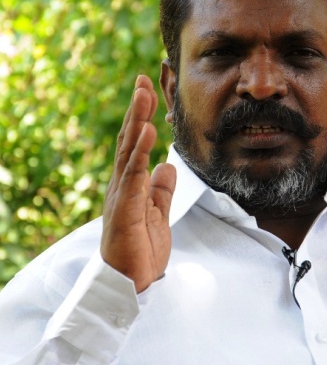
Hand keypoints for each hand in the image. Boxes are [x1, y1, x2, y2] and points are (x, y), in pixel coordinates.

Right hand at [101, 75, 175, 292]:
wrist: (132, 283)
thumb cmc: (141, 250)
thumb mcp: (158, 213)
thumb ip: (161, 190)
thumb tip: (167, 165)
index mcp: (131, 186)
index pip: (135, 145)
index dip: (142, 118)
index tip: (147, 93)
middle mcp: (123, 186)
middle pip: (129, 141)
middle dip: (137, 110)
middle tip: (143, 81)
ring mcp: (122, 196)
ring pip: (129, 152)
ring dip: (137, 122)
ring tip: (142, 95)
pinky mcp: (126, 210)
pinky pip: (134, 177)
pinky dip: (140, 153)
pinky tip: (147, 133)